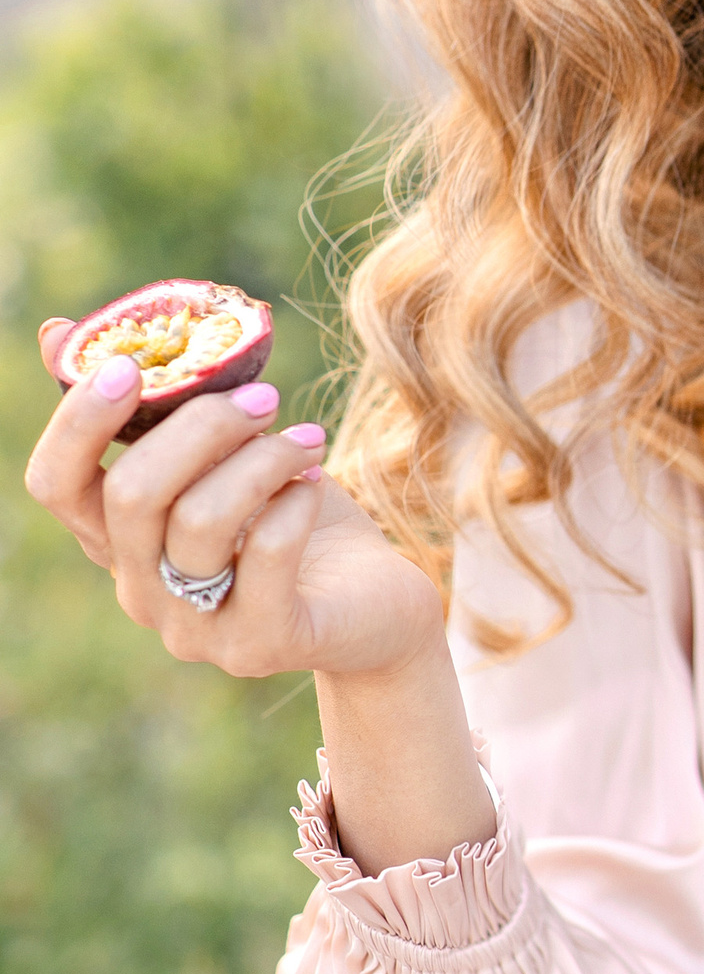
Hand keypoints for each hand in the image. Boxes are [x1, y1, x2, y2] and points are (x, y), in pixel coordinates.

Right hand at [25, 319, 444, 685]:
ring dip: (262, 459)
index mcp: (117, 541)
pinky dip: (296, 500)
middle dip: (201, 427)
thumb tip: (60, 331)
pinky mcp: (263, 643)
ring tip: (309, 438)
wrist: (378, 608)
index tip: (130, 364)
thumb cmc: (292, 518)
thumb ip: (158, 410)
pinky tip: (317, 483)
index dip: (79, 421)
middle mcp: (141, 591)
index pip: (55, 484)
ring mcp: (196, 628)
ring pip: (199, 522)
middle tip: (264, 396)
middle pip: (132, 495)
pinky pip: (266, 555)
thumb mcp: (223, 458)